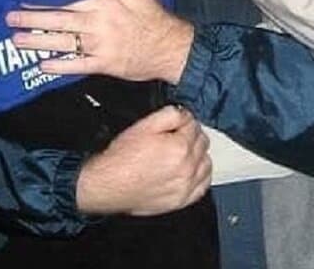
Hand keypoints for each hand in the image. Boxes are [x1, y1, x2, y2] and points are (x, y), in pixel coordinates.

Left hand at [6, 0, 192, 84]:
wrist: (171, 48)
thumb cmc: (153, 17)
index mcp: (106, 2)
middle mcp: (99, 23)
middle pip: (60, 19)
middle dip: (32, 18)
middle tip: (10, 17)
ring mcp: (100, 45)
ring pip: (63, 42)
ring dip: (38, 41)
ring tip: (17, 39)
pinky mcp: (103, 64)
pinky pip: (77, 65)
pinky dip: (59, 66)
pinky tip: (43, 65)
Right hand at [76, 105, 211, 214]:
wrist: (107, 185)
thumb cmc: (122, 157)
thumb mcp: (144, 125)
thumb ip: (170, 115)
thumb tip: (185, 114)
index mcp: (180, 147)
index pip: (194, 126)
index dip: (184, 121)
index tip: (177, 123)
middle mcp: (187, 168)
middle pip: (203, 144)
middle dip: (192, 136)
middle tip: (178, 136)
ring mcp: (186, 187)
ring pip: (206, 164)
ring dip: (198, 155)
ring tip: (184, 153)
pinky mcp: (181, 201)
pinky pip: (203, 186)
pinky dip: (200, 176)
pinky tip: (190, 171)